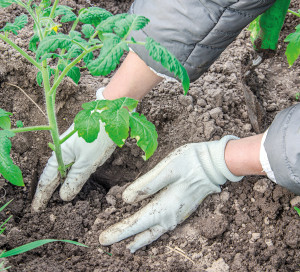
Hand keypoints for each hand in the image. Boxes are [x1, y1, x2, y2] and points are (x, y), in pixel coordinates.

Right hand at [32, 88, 115, 211]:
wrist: (110, 114)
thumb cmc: (98, 137)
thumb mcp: (87, 162)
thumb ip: (75, 179)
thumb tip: (64, 196)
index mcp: (60, 155)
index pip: (47, 180)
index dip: (42, 195)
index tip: (36, 209)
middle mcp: (62, 151)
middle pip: (53, 175)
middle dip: (47, 190)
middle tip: (41, 206)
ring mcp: (72, 148)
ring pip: (62, 170)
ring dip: (58, 183)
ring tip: (53, 197)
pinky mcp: (81, 146)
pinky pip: (71, 164)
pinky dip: (69, 175)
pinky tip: (70, 179)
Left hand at [99, 136, 242, 252]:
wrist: (215, 165)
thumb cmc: (190, 162)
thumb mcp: (168, 168)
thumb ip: (147, 185)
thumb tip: (127, 199)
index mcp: (165, 205)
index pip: (137, 222)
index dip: (120, 231)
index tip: (104, 239)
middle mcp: (171, 216)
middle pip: (144, 232)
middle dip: (125, 238)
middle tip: (106, 243)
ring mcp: (177, 215)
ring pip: (154, 233)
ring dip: (139, 240)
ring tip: (127, 247)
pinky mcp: (181, 210)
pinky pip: (162, 228)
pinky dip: (151, 234)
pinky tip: (147, 234)